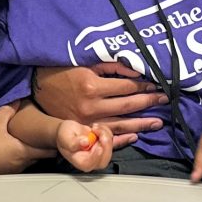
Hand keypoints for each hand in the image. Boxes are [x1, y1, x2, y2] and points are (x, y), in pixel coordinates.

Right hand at [0, 104, 53, 175]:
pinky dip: (21, 154)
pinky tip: (15, 145)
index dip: (56, 143)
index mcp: (24, 152)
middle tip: (47, 133)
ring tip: (33, 137)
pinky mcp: (5, 171)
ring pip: (30, 159)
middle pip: (41, 155)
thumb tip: (18, 100)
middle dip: (45, 145)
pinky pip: (19, 161)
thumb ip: (7, 111)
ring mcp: (14, 169)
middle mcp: (22, 163)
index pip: (49, 151)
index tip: (59, 134)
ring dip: (33, 149)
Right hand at [34, 64, 167, 147]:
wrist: (37, 90)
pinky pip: (106, 136)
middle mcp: (91, 106)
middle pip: (128, 106)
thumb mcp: (85, 62)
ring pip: (121, 124)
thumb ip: (111, 66)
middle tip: (165, 100)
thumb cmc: (61, 72)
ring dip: (142, 124)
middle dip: (149, 102)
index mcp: (92, 86)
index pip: (126, 88)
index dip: (144, 86)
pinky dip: (122, 138)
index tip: (157, 85)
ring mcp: (87, 121)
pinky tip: (135, 136)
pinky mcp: (83, 130)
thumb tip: (136, 70)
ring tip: (157, 123)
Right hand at [56, 121, 113, 172]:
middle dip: (104, 143)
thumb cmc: (64, 136)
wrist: (68, 131)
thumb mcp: (65, 138)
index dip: (96, 156)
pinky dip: (105, 130)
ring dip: (104, 133)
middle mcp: (92, 160)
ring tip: (93, 127)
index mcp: (81, 162)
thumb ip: (73, 142)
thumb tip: (85, 143)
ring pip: (109, 146)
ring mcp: (99, 153)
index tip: (98, 147)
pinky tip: (96, 128)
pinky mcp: (104, 145)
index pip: (91, 164)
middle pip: (105, 157)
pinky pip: (110, 138)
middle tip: (96, 131)